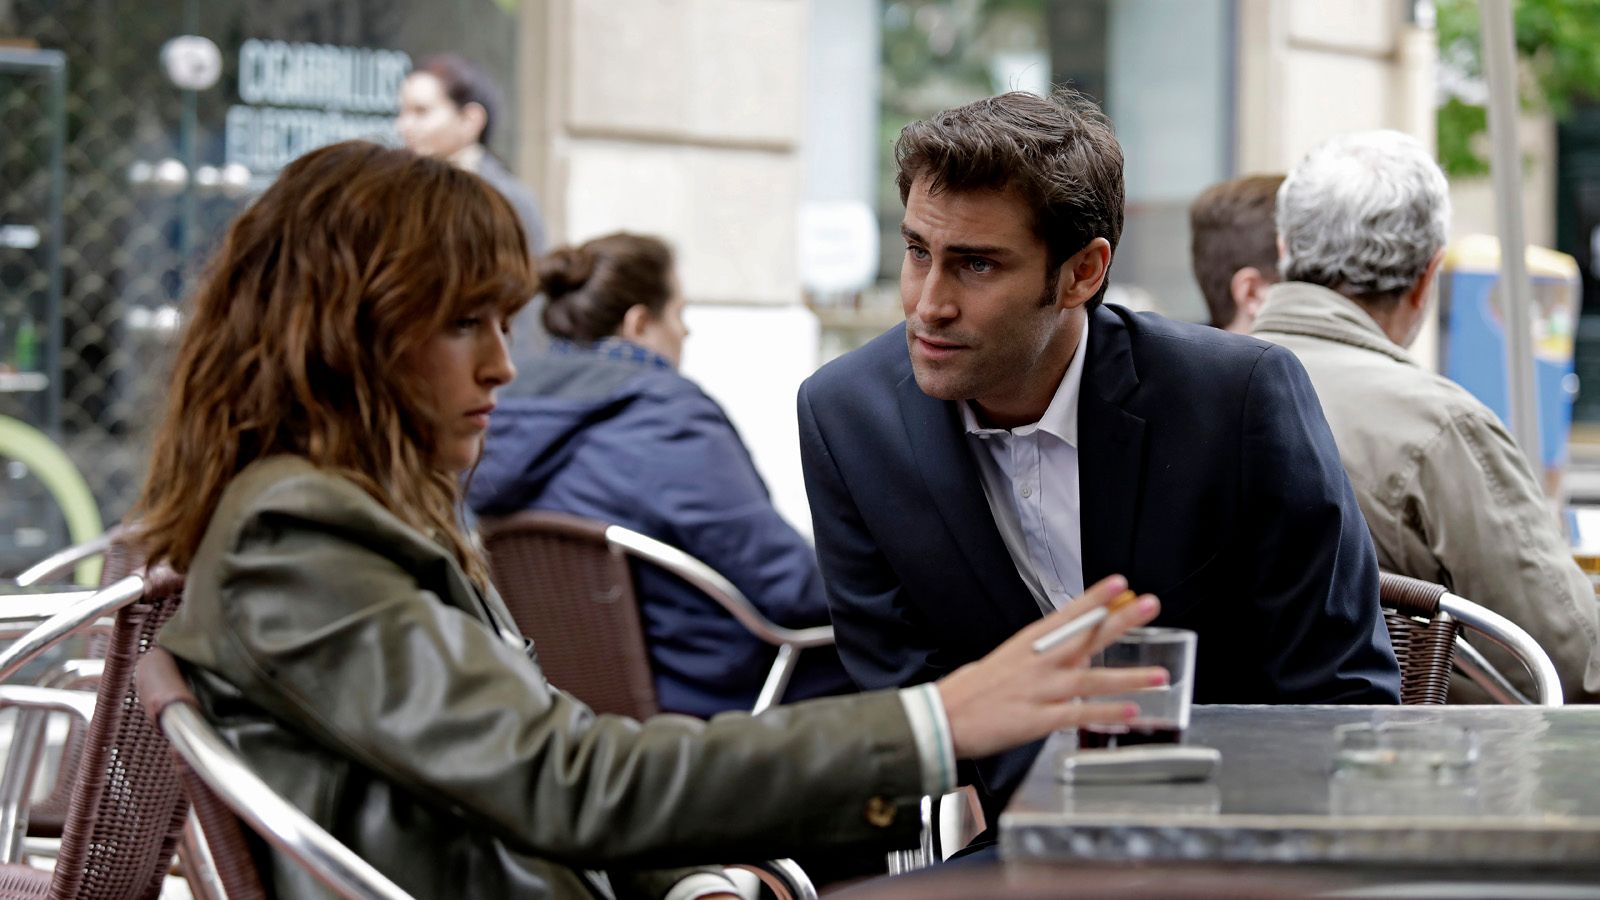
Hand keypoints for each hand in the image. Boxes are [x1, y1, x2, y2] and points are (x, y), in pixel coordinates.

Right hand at [936, 575, 1163, 758]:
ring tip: (1161, 675)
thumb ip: (1043, 656)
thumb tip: (1075, 652)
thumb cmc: (975, 690)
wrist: (944, 718)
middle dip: (1121, 621)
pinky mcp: (1037, 719)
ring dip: (1129, 677)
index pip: (1067, 614)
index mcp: (1029, 644)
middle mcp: (1038, 663)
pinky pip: (1079, 715)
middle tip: (1150, 605)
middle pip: (1086, 637)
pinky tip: (1131, 712)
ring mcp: (1039, 690)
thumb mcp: (1008, 660)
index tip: (1120, 582)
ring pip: (1091, 680)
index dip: (1095, 597)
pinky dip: (1106, 713)